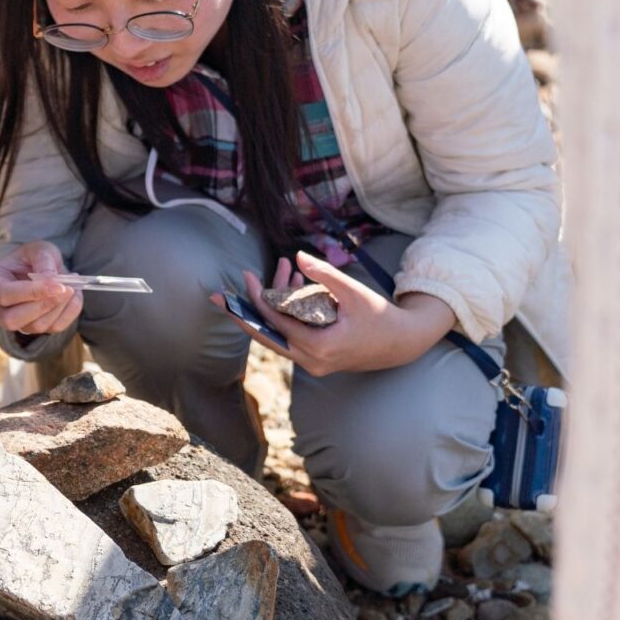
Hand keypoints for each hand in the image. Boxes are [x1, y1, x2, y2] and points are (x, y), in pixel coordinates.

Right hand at [0, 241, 82, 336]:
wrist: (39, 268)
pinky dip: (69, 312)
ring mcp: (15, 321)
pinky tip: (73, 296)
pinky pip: (53, 328)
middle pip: (12, 320)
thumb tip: (52, 280)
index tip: (58, 285)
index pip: (4, 295)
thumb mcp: (38, 250)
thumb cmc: (33, 257)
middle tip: (67, 288)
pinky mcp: (34, 328)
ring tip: (72, 286)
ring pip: (35, 327)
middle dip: (43, 305)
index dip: (31, 292)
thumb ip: (43, 261)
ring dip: (59, 307)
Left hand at [210, 251, 454, 376]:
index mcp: (317, 347)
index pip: (275, 322)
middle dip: (241, 314)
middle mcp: (309, 360)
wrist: (402, 343)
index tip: (245, 277)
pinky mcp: (315, 359)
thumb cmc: (380, 317)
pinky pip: (291, 336)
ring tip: (279, 271)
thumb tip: (296, 256)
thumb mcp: (353, 292)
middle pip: (264, 336)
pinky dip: (286, 314)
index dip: (257, 298)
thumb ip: (325, 274)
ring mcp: (311, 363)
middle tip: (216, 297)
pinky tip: (292, 286)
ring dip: (272, 306)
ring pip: (278, 335)